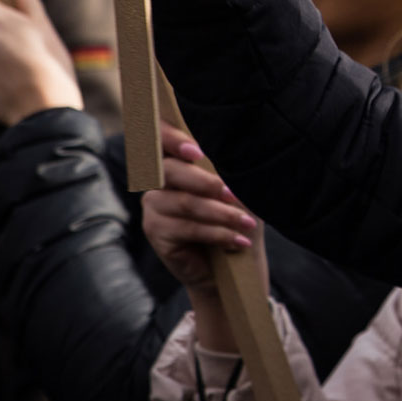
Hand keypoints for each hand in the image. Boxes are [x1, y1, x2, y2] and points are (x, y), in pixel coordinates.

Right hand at [142, 128, 266, 349]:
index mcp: (178, 160)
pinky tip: (239, 241)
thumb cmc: (238, 218)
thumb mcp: (241, 190)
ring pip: (185, 203)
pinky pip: (186, 228)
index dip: (171, 138)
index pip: (160, 136)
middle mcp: (159, 180)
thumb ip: (229, 170)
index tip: (196, 151)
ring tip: (247, 224)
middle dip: (207, 182)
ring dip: (222, 214)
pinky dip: (218, 234)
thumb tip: (233, 156)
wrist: (233, 264)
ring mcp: (154, 206)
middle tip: (235, 195)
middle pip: (171, 170)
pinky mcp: (155, 232)